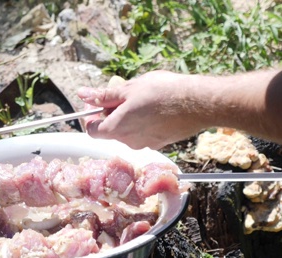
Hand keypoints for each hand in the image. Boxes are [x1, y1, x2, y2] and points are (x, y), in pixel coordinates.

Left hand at [77, 71, 205, 149]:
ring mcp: (145, 144)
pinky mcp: (159, 143)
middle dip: (113, 113)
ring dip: (129, 117)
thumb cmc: (163, 93)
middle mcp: (128, 141)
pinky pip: (144, 133)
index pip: (92, 129)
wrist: (198, 103)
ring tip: (145, 99)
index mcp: (116, 128)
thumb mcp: (128, 88)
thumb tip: (83, 95)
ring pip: (128, 131)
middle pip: (110, 130)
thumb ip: (104, 95)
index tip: (100, 101)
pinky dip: (144, 122)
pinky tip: (157, 108)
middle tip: (125, 94)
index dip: (92, 115)